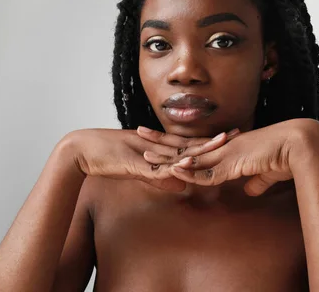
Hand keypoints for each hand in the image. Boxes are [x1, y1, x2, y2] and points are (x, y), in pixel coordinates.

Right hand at [63, 128, 237, 191]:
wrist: (80, 151)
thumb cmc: (107, 157)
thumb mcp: (138, 169)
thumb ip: (158, 175)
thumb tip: (180, 184)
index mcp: (157, 148)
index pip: (189, 145)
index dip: (209, 141)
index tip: (229, 137)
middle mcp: (155, 147)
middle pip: (191, 144)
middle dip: (214, 140)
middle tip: (237, 133)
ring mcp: (147, 154)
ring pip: (179, 152)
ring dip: (200, 148)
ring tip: (221, 143)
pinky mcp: (135, 163)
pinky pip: (157, 167)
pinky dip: (172, 165)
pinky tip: (188, 164)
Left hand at [138, 119, 318, 195]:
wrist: (298, 148)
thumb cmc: (284, 158)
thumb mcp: (265, 174)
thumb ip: (255, 181)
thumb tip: (251, 190)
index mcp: (227, 148)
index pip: (195, 144)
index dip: (176, 142)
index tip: (160, 138)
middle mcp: (222, 148)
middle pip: (184, 143)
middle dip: (161, 140)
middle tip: (140, 132)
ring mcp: (225, 154)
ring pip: (190, 155)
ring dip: (168, 155)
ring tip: (145, 152)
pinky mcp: (233, 164)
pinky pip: (207, 171)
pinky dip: (190, 172)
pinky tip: (173, 170)